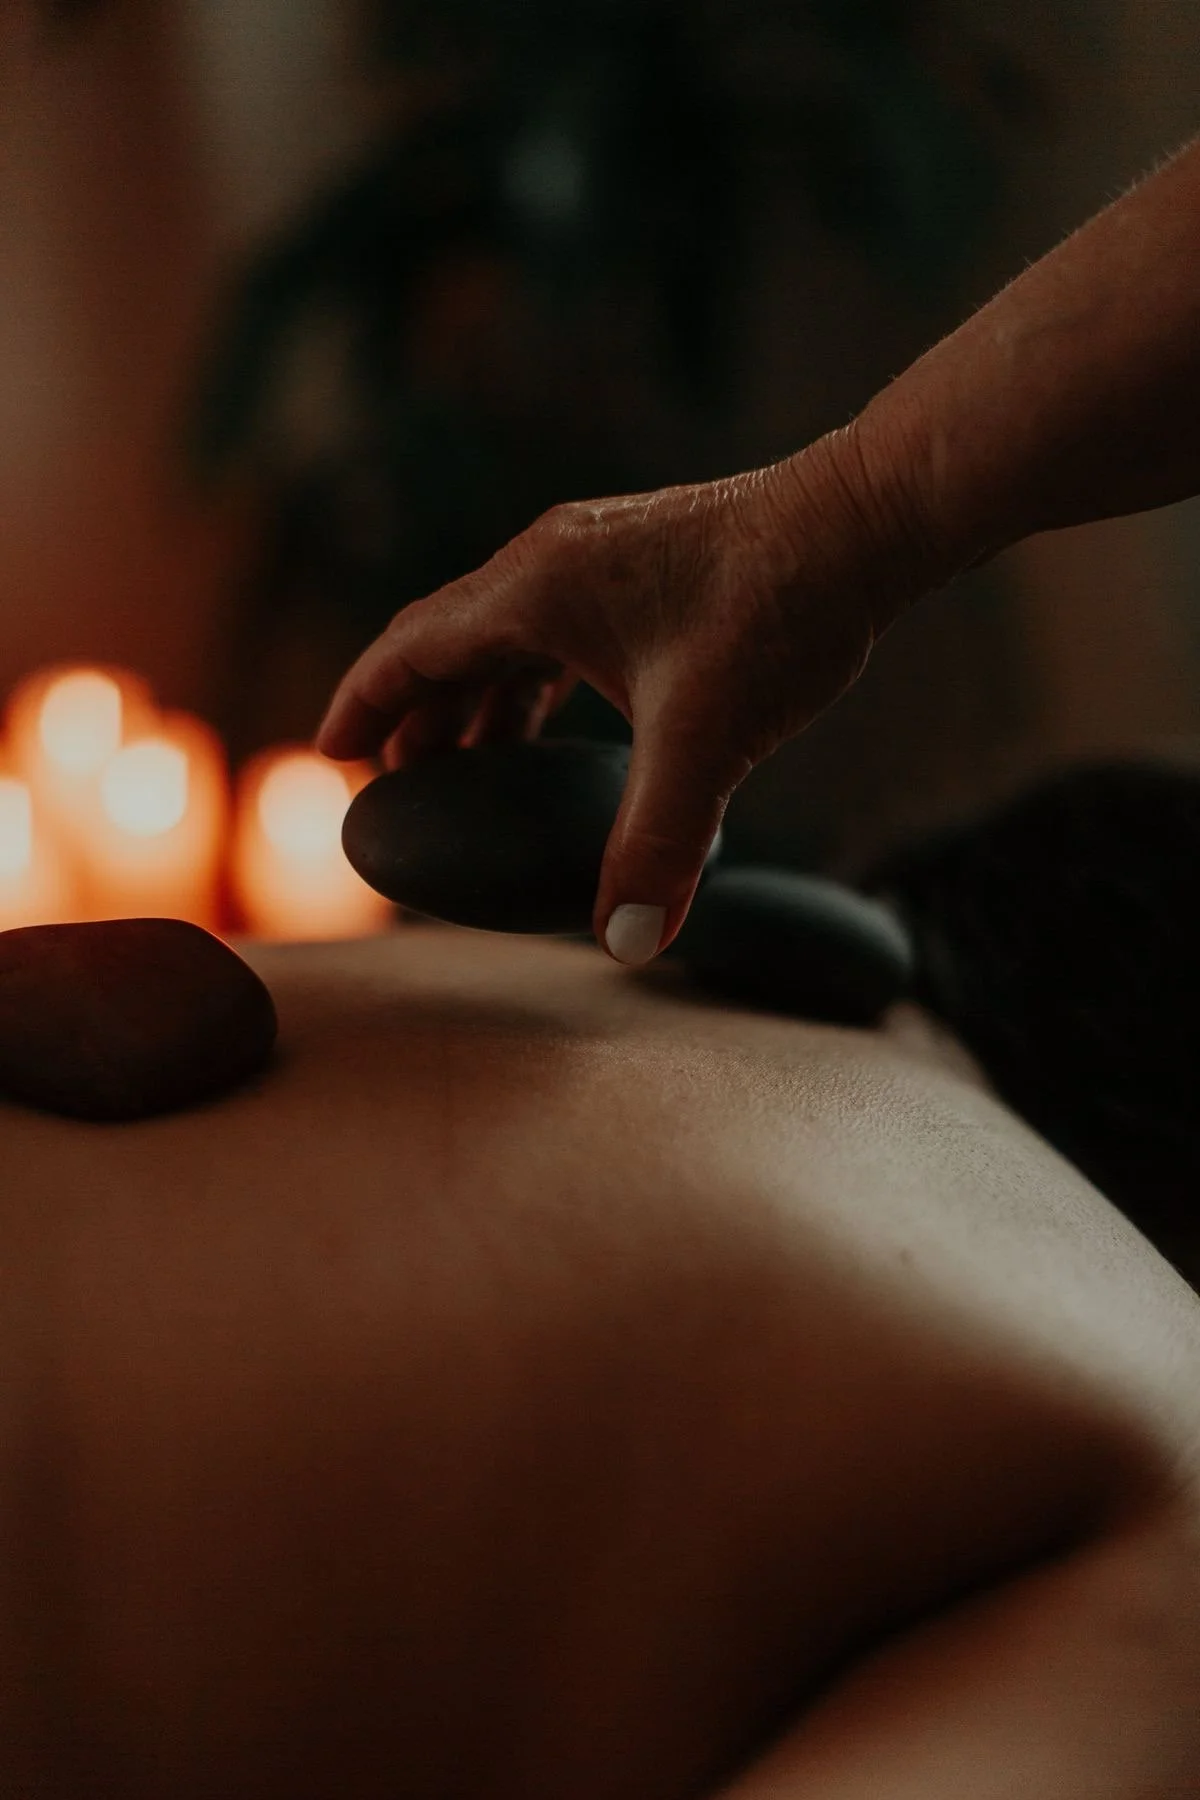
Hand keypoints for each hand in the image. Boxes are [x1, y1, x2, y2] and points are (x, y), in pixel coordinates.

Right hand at [317, 427, 930, 961]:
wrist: (863, 520)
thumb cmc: (777, 607)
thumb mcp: (707, 736)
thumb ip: (659, 841)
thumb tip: (628, 942)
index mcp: (533, 590)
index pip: (410, 649)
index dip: (362, 706)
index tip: (328, 759)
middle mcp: (550, 564)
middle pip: (445, 644)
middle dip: (414, 719)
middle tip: (396, 790)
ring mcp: (596, 560)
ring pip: (502, 638)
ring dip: (474, 704)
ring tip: (464, 771)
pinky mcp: (641, 569)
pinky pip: (555, 631)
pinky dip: (532, 684)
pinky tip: (552, 727)